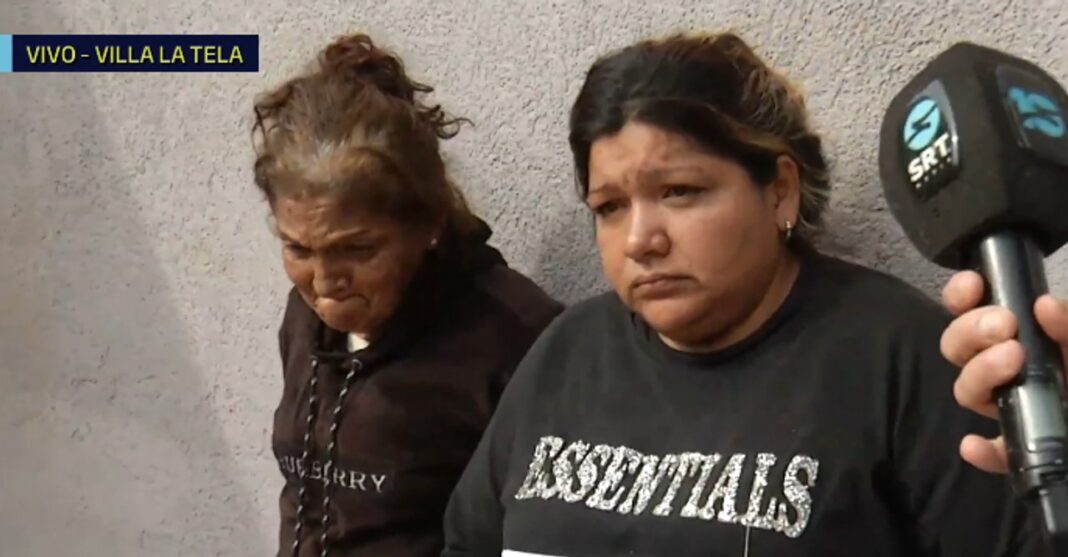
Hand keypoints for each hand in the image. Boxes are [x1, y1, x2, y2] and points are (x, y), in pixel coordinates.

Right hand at [940, 270, 1067, 473]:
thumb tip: (1043, 305)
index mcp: (1020, 336)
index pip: (972, 311)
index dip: (961, 296)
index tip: (974, 284)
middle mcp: (1006, 369)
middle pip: (958, 348)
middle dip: (970, 331)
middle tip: (1004, 325)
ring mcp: (1013, 409)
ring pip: (967, 392)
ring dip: (978, 373)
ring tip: (1012, 361)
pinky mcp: (1025, 449)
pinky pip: (997, 453)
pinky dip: (982, 450)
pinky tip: (975, 444)